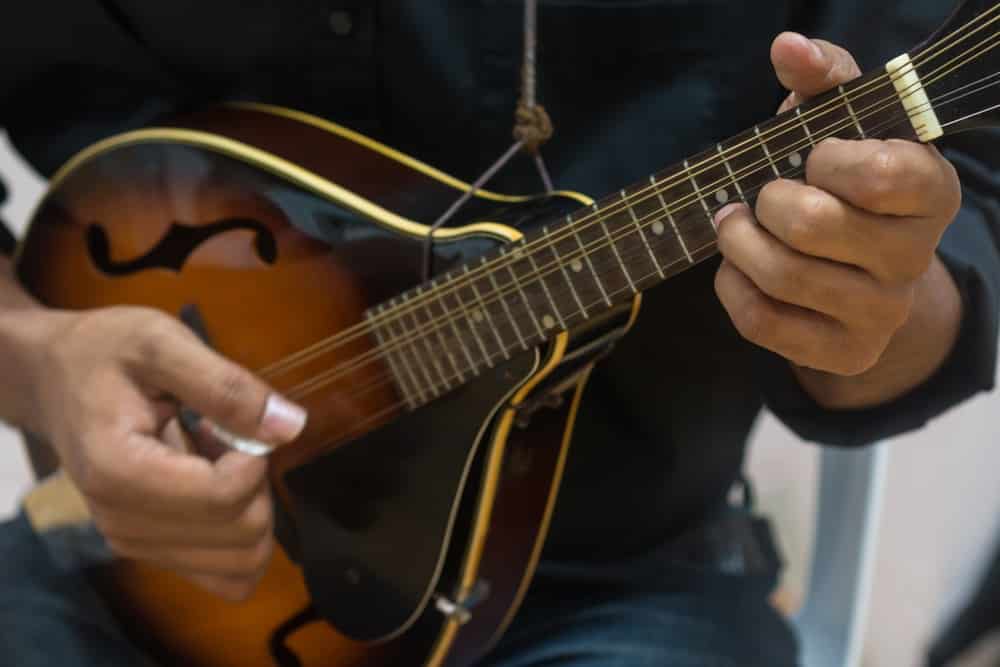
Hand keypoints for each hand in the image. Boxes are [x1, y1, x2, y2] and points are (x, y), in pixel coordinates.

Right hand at [29, 306, 306, 599]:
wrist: (57, 377)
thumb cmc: (106, 352)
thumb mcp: (162, 342)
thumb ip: (226, 386)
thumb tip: (289, 426)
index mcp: (118, 472)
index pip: (225, 497)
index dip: (254, 456)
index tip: (228, 420)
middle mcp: (122, 522)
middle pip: (243, 534)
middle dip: (256, 481)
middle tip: (222, 436)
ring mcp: (136, 543)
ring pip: (243, 561)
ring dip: (251, 506)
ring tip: (215, 459)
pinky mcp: (153, 551)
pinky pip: (229, 572)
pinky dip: (240, 530)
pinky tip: (215, 484)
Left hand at [714, 33, 962, 386]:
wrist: (860, 270)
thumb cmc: (844, 183)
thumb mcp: (842, 122)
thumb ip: (822, 78)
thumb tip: (788, 47)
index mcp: (929, 191)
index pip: (873, 174)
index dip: (825, 160)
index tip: (814, 158)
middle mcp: (914, 258)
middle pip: (811, 225)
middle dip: (764, 202)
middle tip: (757, 197)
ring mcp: (882, 313)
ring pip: (781, 277)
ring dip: (737, 243)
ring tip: (735, 226)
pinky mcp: (844, 352)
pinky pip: (763, 322)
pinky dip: (732, 287)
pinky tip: (738, 268)